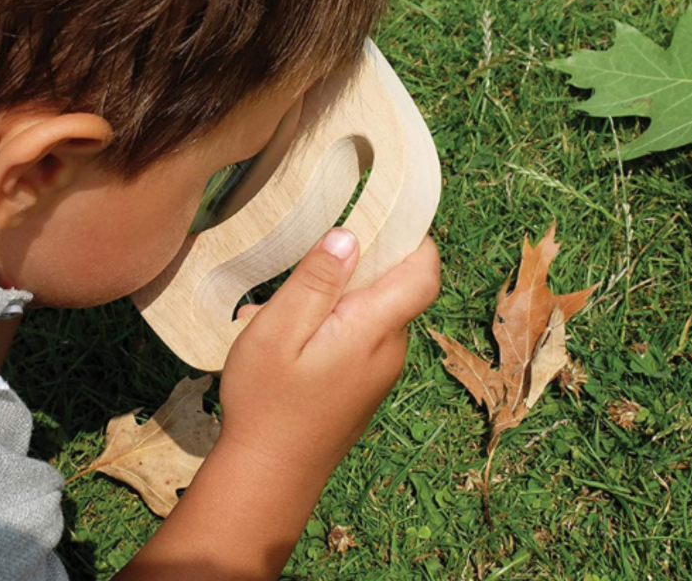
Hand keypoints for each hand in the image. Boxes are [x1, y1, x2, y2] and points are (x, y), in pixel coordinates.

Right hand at [218, 229, 440, 476]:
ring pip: (372, 311)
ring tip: (283, 314)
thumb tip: (350, 235)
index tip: (384, 213)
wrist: (269, 477)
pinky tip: (291, 341)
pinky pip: (361, 337)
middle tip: (303, 274)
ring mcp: (380, 371)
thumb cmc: (267, 401)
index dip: (415, 238)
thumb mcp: (279, 330)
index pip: (423, 273)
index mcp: (374, 329)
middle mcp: (390, 349)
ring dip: (336, 298)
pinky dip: (333, 324)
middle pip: (395, 287)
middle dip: (355, 268)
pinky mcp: (366, 384)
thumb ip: (316, 281)